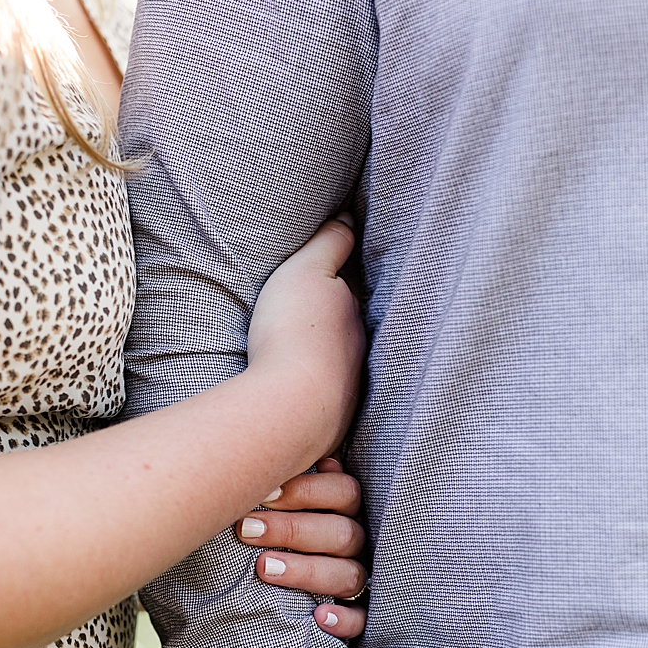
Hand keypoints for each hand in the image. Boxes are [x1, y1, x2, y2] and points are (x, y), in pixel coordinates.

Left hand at [239, 457, 367, 637]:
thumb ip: (278, 477)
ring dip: (307, 571)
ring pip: (349, 575)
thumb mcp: (272, 498)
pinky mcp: (358, 614)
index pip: (345, 492)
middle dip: (292, 529)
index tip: (264, 494)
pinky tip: (319, 617)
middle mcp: (357, 541)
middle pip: (343, 533)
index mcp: (344, 507)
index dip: (308, 491)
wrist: (258, 578)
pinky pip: (363, 619)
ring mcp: (361, 577)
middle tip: (245, 530)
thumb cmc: (264, 522)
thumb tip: (270, 452)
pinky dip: (345, 619)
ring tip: (263, 568)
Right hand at [246, 218, 366, 460]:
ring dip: (321, 368)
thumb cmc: (294, 335)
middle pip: (345, 337)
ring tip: (297, 362)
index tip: (326, 279)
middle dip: (333, 330)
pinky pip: (317, 407)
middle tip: (307, 322)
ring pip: (334, 374)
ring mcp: (343, 396)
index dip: (338, 286)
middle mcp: (357, 358)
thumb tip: (350, 217)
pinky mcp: (322, 429)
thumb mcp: (307, 272)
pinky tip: (291, 400)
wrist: (289, 407)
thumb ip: (329, 243)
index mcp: (354, 318)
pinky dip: (307, 399)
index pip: (349, 295)